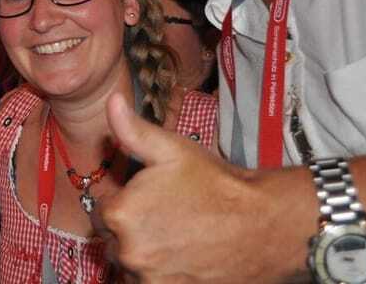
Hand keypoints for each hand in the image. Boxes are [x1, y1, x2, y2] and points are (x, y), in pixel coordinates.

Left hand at [91, 94, 308, 282]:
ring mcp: (150, 280)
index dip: (123, 203)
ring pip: (131, 267)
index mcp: (120, 214)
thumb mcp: (171, 150)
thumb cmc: (215, 184)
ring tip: (174, 238)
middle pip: (113, 242)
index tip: (146, 199)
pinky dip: (160, 275)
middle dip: (130, 231)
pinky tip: (182, 258)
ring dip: (143, 255)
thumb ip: (132, 131)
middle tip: (163, 217)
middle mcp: (128, 252)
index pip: (100, 212)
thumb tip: (111, 101)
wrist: (265, 225)